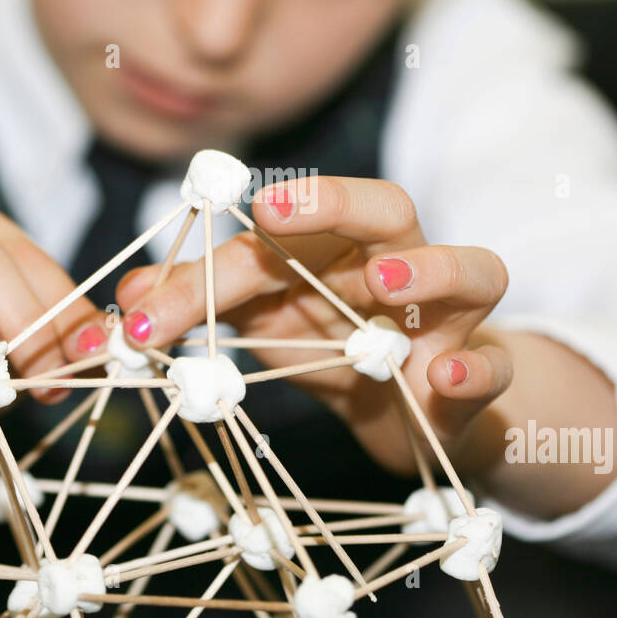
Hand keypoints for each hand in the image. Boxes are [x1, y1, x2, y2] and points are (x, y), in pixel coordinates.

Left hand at [113, 176, 511, 477]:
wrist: (412, 414)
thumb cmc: (333, 348)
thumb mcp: (261, 321)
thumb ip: (200, 302)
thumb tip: (124, 298)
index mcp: (336, 247)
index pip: (272, 240)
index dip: (201, 275)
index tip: (140, 312)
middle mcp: (397, 266)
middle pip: (386, 211)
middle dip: (333, 203)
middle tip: (272, 213)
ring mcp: (447, 320)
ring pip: (469, 269)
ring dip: (430, 270)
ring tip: (386, 282)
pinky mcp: (473, 378)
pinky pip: (492, 366)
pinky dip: (476, 370)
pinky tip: (444, 375)